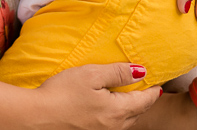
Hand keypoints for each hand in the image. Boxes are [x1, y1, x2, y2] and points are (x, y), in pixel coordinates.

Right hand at [34, 62, 159, 128]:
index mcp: (117, 111)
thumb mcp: (91, 75)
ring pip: (126, 122)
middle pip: (137, 114)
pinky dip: (119, 116)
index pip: (144, 101)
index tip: (158, 83)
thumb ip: (118, 72)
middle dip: (144, 101)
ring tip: (131, 97)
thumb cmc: (63, 93)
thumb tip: (141, 71)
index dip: (153, 90)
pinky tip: (110, 108)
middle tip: (147, 88)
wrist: (38, 116)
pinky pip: (113, 125)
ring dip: (132, 109)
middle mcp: (114, 126)